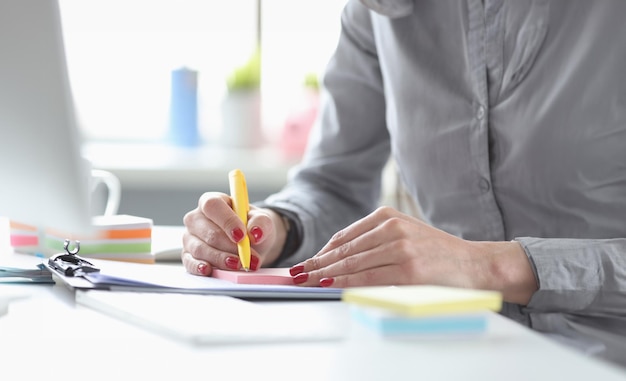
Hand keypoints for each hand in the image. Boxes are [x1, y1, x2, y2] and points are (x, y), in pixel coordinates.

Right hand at [181, 192, 286, 275]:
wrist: (249, 243)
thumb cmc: (250, 226)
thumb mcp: (261, 220)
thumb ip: (261, 222)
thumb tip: (255, 233)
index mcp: (212, 201)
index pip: (213, 206)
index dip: (226, 221)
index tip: (241, 236)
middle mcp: (196, 218)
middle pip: (209, 232)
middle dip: (230, 247)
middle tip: (248, 256)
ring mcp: (190, 237)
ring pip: (201, 249)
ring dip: (222, 259)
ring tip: (240, 264)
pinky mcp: (188, 255)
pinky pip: (189, 262)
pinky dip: (199, 267)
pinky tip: (209, 270)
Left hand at [290, 206, 536, 304]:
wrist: (474, 263)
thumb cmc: (436, 252)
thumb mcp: (404, 234)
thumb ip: (373, 241)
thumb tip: (336, 260)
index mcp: (388, 216)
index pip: (345, 236)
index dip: (322, 252)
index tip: (306, 263)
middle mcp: (392, 228)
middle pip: (344, 250)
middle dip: (317, 264)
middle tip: (297, 274)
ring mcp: (401, 247)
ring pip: (353, 264)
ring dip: (326, 274)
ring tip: (307, 281)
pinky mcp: (409, 269)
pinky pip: (369, 278)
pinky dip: (346, 284)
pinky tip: (331, 286)